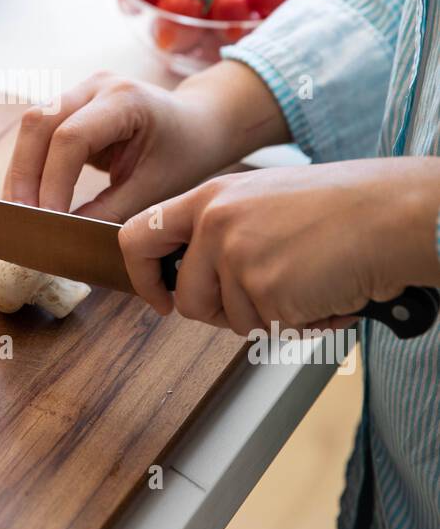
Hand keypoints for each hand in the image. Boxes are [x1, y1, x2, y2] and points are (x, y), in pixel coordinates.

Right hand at [2, 63, 289, 222]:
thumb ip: (110, 211)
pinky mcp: (72, 105)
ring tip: (19, 213)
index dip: (53, 181)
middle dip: (24, 174)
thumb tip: (65, 236)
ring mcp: (81, 91)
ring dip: (21, 171)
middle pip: (38, 122)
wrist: (199, 123)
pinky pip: (39, 133)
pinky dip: (31, 166)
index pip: (71, 137)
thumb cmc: (185, 153)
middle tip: (21, 219)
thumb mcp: (155, 188)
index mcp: (125, 99)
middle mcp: (97, 86)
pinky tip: (29, 198)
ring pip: (31, 126)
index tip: (49, 221)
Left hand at [118, 158, 439, 333]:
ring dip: (270, 316)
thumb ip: (221, 228)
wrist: (390, 214)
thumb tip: (195, 272)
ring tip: (307, 281)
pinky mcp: (267, 292)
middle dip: (221, 312)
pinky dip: (301, 324)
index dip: (142, 276)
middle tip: (266, 296)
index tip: (160, 297)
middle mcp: (216, 224)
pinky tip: (324, 293)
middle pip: (187, 298)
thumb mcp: (262, 198)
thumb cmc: (340, 208)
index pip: (138, 236)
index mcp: (211, 197)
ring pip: (231, 322)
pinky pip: (269, 331)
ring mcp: (239, 258)